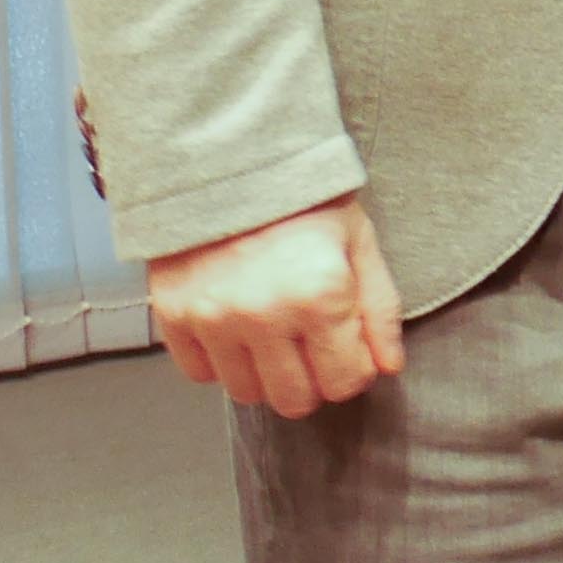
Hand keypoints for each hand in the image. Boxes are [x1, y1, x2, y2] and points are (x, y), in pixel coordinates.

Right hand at [149, 195, 404, 417]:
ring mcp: (214, 320)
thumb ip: (380, 309)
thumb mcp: (360, 243)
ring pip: (246, 393)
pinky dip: (220, 362)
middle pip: (294, 399)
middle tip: (313, 349)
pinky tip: (237, 329)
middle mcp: (264, 315)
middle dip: (313, 381)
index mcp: (321, 295)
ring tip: (275, 336)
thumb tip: (388, 366)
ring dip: (266, 375)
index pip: (345, 381)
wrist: (228, 163)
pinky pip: (200, 374)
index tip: (349, 350)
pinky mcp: (174, 317)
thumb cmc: (302, 201)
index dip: (354, 371)